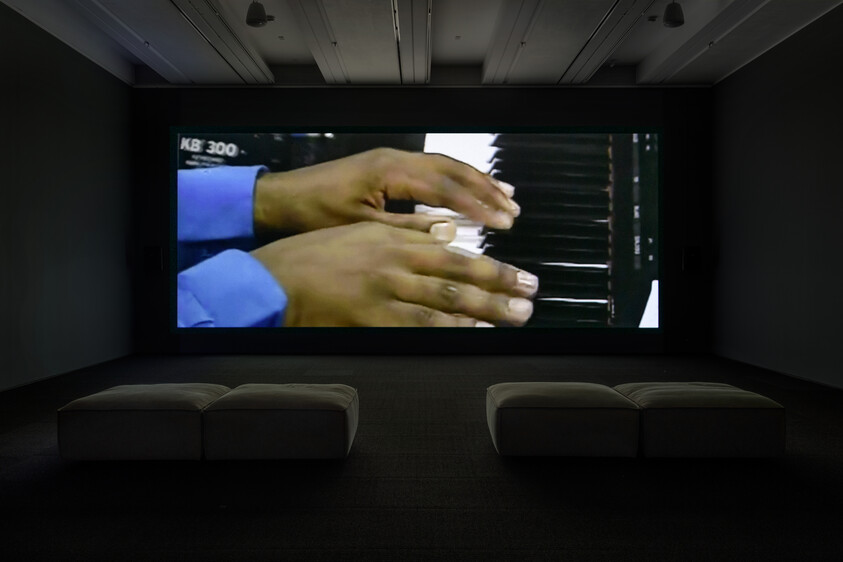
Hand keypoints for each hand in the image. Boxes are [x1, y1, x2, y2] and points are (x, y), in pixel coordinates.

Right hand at [250, 222, 538, 326]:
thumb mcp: (363, 232)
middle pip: (459, 276)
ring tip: (514, 317)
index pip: (454, 252)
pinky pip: (418, 327)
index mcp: (394, 240)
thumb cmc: (316, 256)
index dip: (491, 264)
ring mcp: (384, 292)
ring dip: (485, 310)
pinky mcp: (371, 319)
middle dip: (500, 285)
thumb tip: (448, 231)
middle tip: (530, 295)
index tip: (518, 273)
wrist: (275, 280)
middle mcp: (395, 263)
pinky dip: (448, 330)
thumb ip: (408, 232)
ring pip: (445, 302)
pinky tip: (470, 334)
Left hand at [253, 148, 518, 236]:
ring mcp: (392, 159)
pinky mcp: (387, 166)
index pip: (446, 188)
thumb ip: (407, 229)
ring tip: (505, 195)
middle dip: (486, 189)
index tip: (502, 222)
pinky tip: (468, 190)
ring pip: (445, 166)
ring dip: (476, 181)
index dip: (477, 205)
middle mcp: (395, 159)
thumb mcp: (361, 228)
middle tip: (514, 208)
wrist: (282, 199)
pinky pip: (431, 169)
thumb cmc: (314, 214)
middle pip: (452, 170)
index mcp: (390, 171)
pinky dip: (455, 180)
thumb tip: (449, 233)